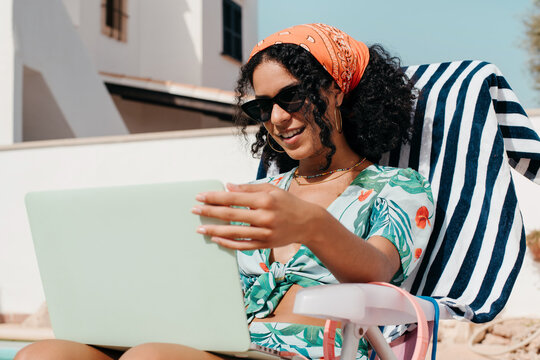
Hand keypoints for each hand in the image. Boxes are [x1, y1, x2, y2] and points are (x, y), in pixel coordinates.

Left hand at [191, 183, 325, 249]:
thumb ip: (248, 189)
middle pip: (230, 215)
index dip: (214, 197)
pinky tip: (216, 239)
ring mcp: (265, 233)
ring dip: (214, 231)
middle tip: (194, 210)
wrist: (308, 223)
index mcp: (264, 200)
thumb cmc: (287, 203)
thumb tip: (227, 187)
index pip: (233, 198)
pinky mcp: (265, 244)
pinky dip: (227, 243)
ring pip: (234, 233)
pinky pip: (242, 245)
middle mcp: (264, 217)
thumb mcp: (270, 190)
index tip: (200, 196)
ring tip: (200, 228)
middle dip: (209, 212)